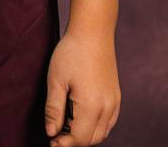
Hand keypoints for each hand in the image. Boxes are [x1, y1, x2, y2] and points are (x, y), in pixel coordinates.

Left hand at [44, 28, 120, 144]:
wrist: (93, 32)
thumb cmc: (71, 52)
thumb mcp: (56, 80)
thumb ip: (53, 109)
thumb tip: (51, 133)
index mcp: (92, 105)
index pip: (79, 139)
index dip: (63, 144)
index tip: (51, 140)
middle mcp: (107, 107)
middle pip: (92, 140)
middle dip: (74, 142)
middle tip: (56, 134)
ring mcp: (114, 102)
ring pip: (102, 133)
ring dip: (85, 136)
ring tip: (67, 125)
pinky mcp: (116, 96)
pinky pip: (109, 122)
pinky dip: (96, 127)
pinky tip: (82, 117)